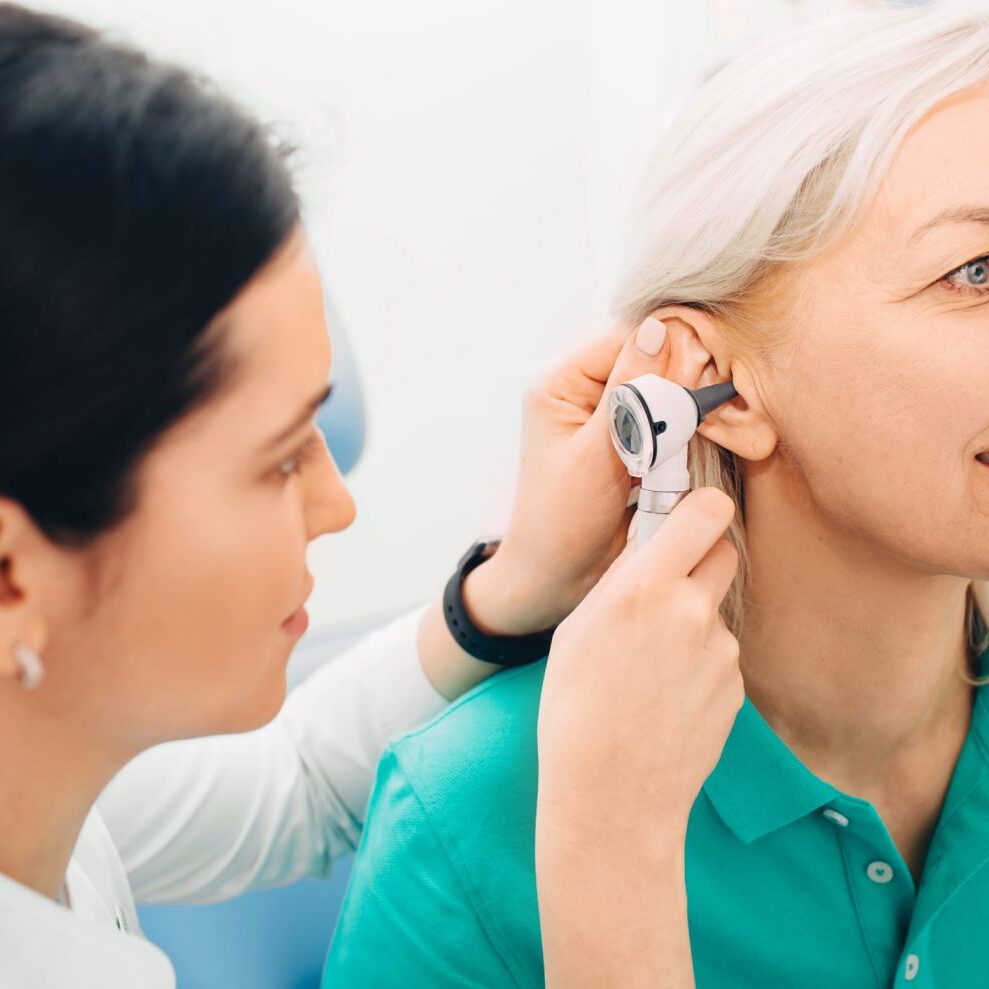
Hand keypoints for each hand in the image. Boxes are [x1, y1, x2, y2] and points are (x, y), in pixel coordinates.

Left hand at [464, 319, 673, 635]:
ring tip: (685, 444)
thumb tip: (658, 329)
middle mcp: (582, 388)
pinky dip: (683, 432)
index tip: (699, 384)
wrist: (558, 576)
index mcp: (559, 380)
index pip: (628, 339)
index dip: (669, 354)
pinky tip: (688, 450)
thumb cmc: (562, 521)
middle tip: (693, 421)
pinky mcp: (628, 437)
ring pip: (664, 389)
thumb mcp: (595, 455)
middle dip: (679, 385)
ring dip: (683, 412)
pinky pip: (666, 417)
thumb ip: (629, 395)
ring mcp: (607, 413)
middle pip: (650, 358)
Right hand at [534, 487, 741, 986]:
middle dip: (702, 560)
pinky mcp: (736, 685)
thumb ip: (622, 581)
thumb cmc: (576, 709)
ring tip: (653, 669)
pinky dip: (701, 665)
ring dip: (695, 622)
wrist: (612, 792)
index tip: (695, 515)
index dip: (705, 508)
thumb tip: (651, 549)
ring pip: (716, 610)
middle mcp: (691, 609)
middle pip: (724, 552)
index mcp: (643, 586)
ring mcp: (720, 650)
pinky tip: (669, 696)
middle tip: (670, 589)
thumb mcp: (578, 629)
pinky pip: (721, 655)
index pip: (706, 512)